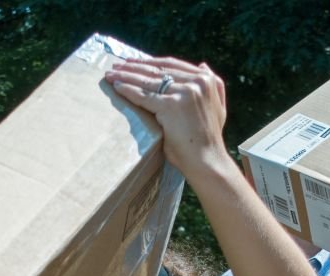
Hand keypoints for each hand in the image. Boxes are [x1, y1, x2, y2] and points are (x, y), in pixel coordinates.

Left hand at [105, 57, 230, 179]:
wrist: (207, 161)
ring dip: (126, 76)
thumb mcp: (218, 106)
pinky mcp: (171, 106)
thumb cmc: (209, 139)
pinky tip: (116, 87)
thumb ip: (214, 86)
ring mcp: (184, 93)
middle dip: (133, 67)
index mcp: (207, 79)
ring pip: (149, 81)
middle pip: (158, 70)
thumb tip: (202, 65)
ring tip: (110, 75)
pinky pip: (144, 96)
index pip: (172, 65)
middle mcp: (197, 82)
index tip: (132, 61)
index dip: (150, 62)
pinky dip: (128, 90)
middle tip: (115, 66)